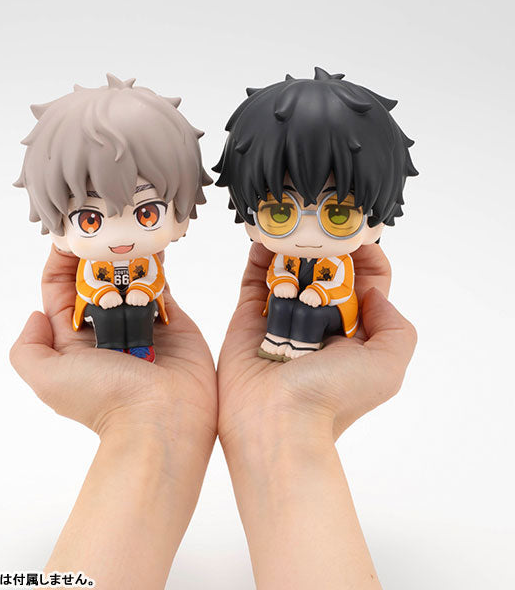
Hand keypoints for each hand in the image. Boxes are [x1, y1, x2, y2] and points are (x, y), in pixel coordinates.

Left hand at [10, 246, 217, 587]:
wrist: (164, 417)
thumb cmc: (105, 398)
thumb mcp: (47, 378)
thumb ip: (28, 348)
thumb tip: (35, 314)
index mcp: (73, 339)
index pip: (60, 289)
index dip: (61, 261)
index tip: (69, 234)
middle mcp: (106, 328)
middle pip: (96, 279)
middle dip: (97, 253)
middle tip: (103, 225)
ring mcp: (140, 322)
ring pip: (129, 278)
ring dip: (127, 255)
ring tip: (128, 229)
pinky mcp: (172, 318)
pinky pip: (161, 284)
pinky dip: (157, 264)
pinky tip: (152, 243)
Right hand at [218, 242, 416, 447]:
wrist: (274, 423)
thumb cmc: (333, 396)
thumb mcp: (387, 367)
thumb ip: (395, 326)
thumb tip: (372, 294)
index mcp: (354, 333)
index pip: (367, 284)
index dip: (367, 257)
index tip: (357, 232)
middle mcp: (319, 323)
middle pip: (327, 272)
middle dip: (326, 245)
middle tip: (320, 220)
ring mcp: (282, 319)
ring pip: (290, 272)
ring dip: (292, 247)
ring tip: (293, 223)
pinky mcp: (249, 317)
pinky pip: (254, 280)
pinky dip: (258, 257)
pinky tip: (265, 238)